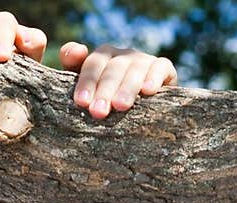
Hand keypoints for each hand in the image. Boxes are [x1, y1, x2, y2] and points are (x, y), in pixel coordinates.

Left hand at [59, 42, 177, 118]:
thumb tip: (73, 52)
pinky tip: (148, 91)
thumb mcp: (90, 93)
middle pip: (112, 68)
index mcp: (102, 58)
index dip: (87, 81)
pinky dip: (154, 77)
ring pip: (134, 68)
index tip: (81, 102)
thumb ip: (75, 73)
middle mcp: (122, 55)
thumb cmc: (109, 106)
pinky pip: (160, 67)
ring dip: (126, 87)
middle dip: (104, 90)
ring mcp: (143, 60)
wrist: (145, 115)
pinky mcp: (163, 68)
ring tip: (120, 106)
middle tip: (98, 112)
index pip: (92, 64)